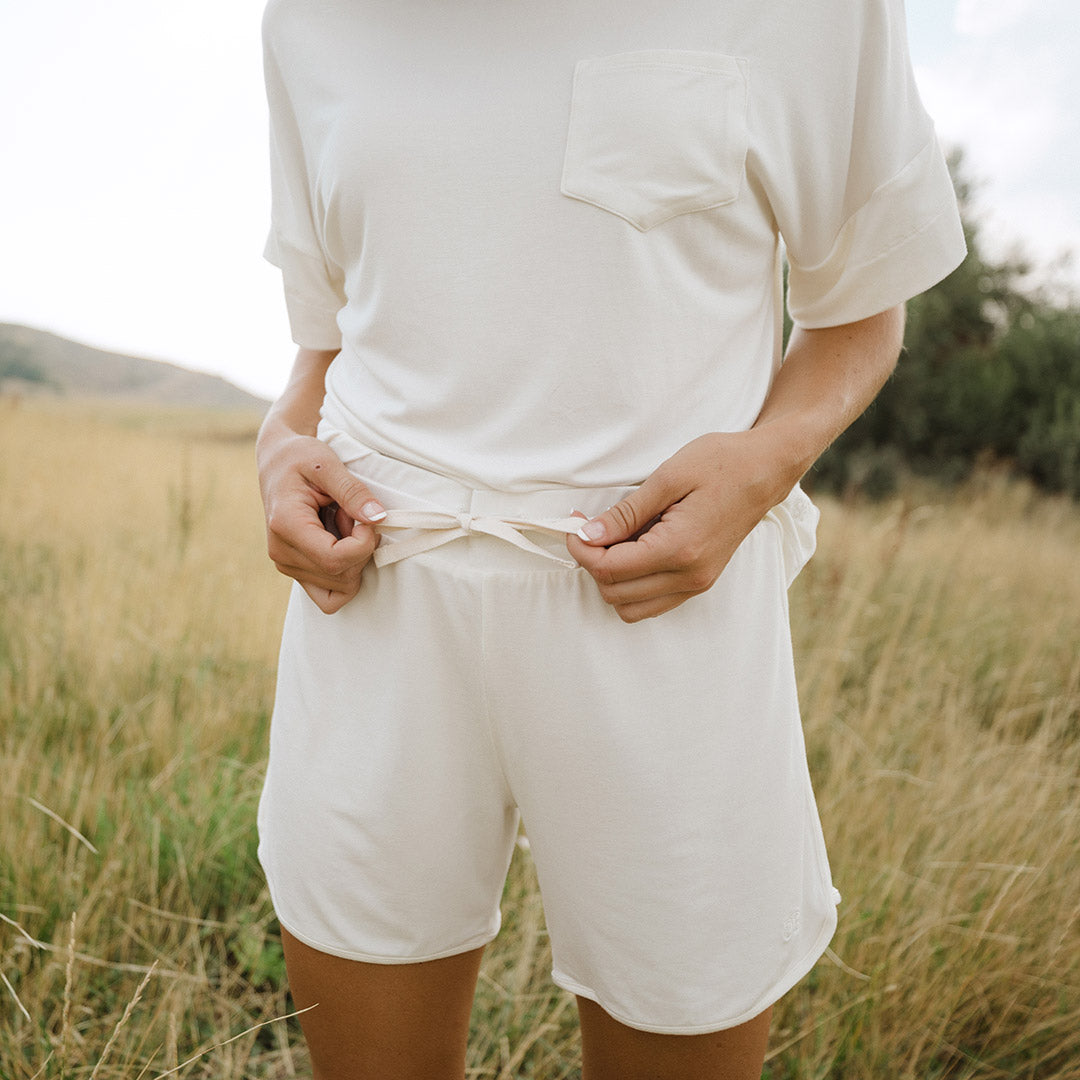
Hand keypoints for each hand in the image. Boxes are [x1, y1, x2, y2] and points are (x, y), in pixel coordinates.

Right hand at [258, 431, 386, 613]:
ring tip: (341, 525)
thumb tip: (377, 518)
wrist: (277, 462)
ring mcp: (287, 565)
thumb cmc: (300, 458)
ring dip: (354, 559)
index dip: (363, 544)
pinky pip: (330, 594)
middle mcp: (281, 552)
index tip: (366, 518)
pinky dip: (345, 573)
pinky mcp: (295, 570)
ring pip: (340, 588)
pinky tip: (341, 542)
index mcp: (286, 526)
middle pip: (341, 576)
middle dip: (360, 548)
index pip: (335, 560)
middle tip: (349, 514)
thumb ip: (353, 491)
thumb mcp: (327, 464)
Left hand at [566, 432, 784, 622]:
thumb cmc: (722, 463)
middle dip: (593, 564)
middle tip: (589, 530)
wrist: (766, 469)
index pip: (611, 570)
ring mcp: (697, 584)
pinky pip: (652, 603)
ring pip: (631, 608)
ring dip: (612, 580)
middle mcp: (690, 576)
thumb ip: (626, 512)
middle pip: (616, 594)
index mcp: (680, 549)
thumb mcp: (668, 477)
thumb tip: (588, 535)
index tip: (574, 525)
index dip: (582, 549)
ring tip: (613, 541)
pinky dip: (632, 584)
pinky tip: (633, 550)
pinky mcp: (700, 582)